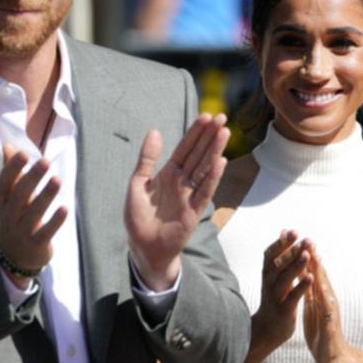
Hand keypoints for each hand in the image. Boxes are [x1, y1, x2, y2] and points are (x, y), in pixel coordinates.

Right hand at [0, 144, 67, 286]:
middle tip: (45, 161)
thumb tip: (9, 145)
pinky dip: (55, 221)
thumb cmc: (14, 218)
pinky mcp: (36, 244)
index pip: (4, 182)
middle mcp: (9, 215)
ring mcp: (22, 231)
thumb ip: (12, 172)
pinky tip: (65, 208)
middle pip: (19, 195)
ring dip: (45, 196)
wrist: (13, 258)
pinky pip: (46, 232)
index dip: (12, 168)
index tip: (23, 153)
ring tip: (57, 179)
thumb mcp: (9, 198)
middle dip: (32, 177)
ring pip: (34, 212)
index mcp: (3, 201)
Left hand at [125, 113, 229, 290]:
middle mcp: (182, 181)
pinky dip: (212, 177)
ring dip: (215, 151)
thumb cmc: (139, 216)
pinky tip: (220, 162)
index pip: (185, 148)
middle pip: (198, 154)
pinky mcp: (194, 211)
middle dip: (210, 136)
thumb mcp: (138, 183)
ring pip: (204, 168)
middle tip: (222, 117)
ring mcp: (190, 195)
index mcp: (169, 173)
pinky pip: (204, 191)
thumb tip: (154, 130)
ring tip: (225, 132)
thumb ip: (147, 159)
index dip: (195, 132)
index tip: (206, 116)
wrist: (143, 246)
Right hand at [252, 231, 312, 350]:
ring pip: (284, 279)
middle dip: (290, 251)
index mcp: (267, 273)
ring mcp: (275, 297)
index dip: (281, 243)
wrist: (267, 329)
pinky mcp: (283, 310)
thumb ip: (280, 253)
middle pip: (278, 264)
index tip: (293, 231)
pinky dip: (301, 287)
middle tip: (303, 240)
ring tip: (307, 254)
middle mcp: (268, 283)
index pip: (270, 254)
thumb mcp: (274, 274)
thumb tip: (284, 230)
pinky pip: (292, 297)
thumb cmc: (274, 297)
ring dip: (296, 266)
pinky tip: (311, 277)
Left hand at [302, 248, 354, 362]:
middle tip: (307, 238)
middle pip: (319, 273)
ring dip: (320, 271)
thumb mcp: (311, 303)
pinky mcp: (330, 321)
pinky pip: (326, 307)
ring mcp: (329, 308)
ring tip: (315, 255)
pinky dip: (323, 296)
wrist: (330, 353)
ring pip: (324, 286)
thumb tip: (300, 269)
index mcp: (319, 292)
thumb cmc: (320, 326)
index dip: (304, 254)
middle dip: (313, 256)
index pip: (311, 270)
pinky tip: (319, 286)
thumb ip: (308, 287)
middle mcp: (326, 296)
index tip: (297, 238)